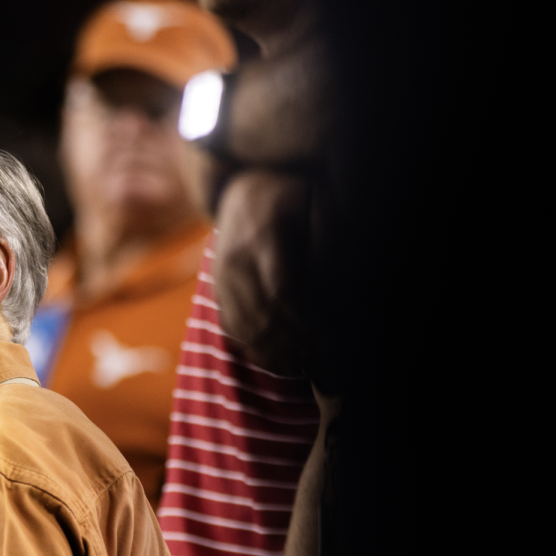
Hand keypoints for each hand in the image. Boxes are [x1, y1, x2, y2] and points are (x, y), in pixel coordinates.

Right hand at [213, 170, 317, 374]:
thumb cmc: (292, 196)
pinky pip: (233, 328)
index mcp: (263, 234)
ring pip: (247, 326)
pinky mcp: (217, 290)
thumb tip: (339, 285)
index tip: (332, 339)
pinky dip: (258, 349)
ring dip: (279, 352)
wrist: (240, 191)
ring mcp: (221, 276)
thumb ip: (329, 239)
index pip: (283, 289)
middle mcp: (235, 258)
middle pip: (264, 314)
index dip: (309, 320)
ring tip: (308, 365)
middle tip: (326, 358)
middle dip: (297, 342)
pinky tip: (284, 361)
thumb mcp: (318, 202)